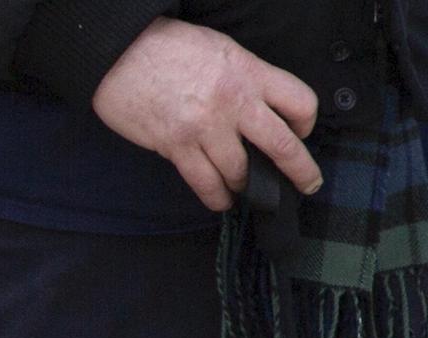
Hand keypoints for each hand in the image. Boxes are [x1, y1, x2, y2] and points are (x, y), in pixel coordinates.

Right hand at [92, 18, 322, 212]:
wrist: (121, 54)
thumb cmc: (166, 47)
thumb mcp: (222, 50)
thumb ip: (244, 77)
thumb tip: (254, 106)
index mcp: (250, 73)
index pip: (300, 102)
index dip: (306, 123)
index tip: (300, 132)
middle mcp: (234, 102)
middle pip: (282, 146)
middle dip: (300, 171)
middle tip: (307, 184)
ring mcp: (205, 128)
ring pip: (240, 171)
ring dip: (245, 184)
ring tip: (243, 188)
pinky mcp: (176, 146)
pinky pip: (204, 182)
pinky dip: (216, 197)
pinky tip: (221, 200)